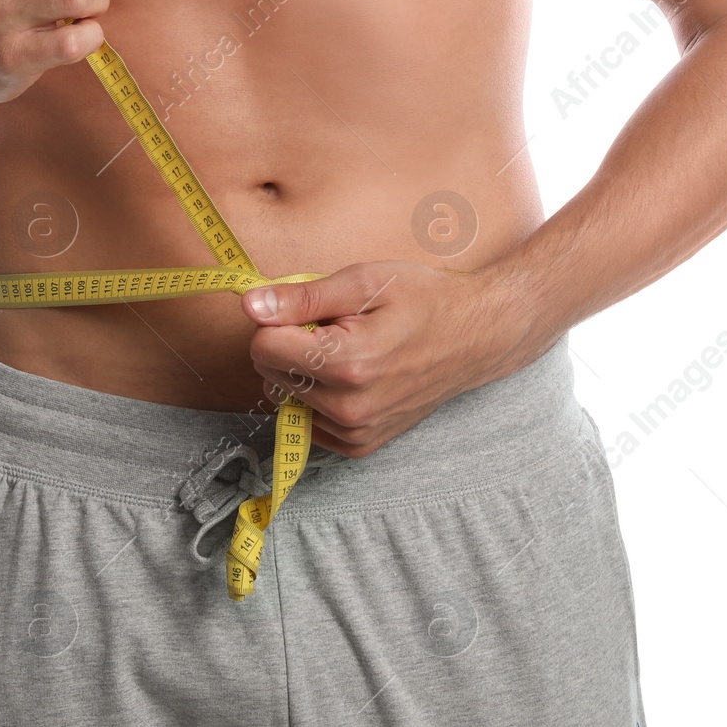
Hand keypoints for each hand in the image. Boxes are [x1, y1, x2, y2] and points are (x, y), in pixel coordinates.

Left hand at [241, 260, 546, 457]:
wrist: (476, 337)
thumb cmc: (424, 299)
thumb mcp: (365, 281)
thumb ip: (303, 297)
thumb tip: (250, 305)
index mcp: (348, 364)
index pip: (262, 347)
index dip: (278, 318)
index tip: (309, 308)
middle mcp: (349, 409)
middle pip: (268, 373)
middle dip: (288, 343)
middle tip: (334, 325)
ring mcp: (355, 433)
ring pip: (285, 396)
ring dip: (302, 370)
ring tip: (347, 348)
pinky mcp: (359, 446)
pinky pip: (307, 418)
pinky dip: (317, 394)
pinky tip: (351, 374)